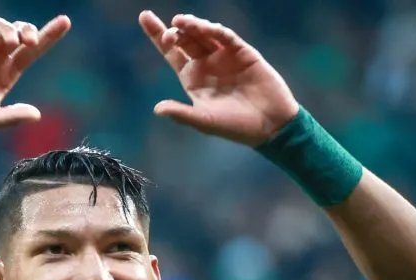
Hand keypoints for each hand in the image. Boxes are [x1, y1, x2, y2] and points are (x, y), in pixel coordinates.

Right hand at [0, 16, 70, 139]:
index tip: (65, 21)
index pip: (31, 52)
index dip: (49, 36)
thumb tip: (37, 115)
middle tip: (30, 40)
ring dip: (9, 30)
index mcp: (5, 75)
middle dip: (28, 30)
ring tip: (11, 43)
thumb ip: (11, 117)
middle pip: (18, 34)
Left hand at [139, 11, 298, 146]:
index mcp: (193, 78)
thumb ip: (181, 114)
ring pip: (203, 34)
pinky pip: (226, 37)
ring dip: (192, 25)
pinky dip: (214, 30)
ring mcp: (224, 56)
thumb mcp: (204, 121)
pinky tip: (204, 28)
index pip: (171, 53)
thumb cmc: (235, 126)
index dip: (157, 36)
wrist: (270, 125)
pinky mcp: (242, 52)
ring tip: (181, 22)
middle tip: (168, 33)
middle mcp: (206, 64)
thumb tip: (157, 109)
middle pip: (184, 39)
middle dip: (174, 32)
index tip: (144, 17)